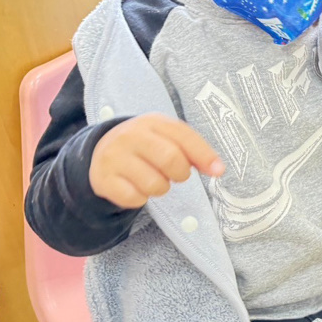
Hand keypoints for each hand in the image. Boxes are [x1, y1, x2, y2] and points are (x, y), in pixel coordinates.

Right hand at [90, 113, 224, 208]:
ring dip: (161, 189)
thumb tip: (218, 169)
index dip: (204, 155)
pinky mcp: (103, 178)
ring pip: (154, 184)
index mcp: (152, 122)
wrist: (102, 152)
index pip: (184, 136)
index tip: (218, 171)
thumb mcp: (167, 139)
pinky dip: (141, 199)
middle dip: (181, 174)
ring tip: (153, 179)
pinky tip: (135, 187)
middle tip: (176, 175)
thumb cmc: (146, 147)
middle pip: (170, 159)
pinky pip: (135, 198)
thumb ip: (193, 149)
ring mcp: (114, 156)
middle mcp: (131, 135)